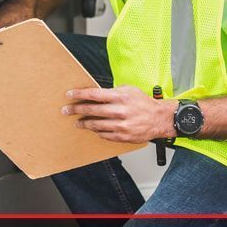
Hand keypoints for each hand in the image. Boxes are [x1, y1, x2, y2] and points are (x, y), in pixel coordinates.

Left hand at [62, 85, 176, 143]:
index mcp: (120, 96)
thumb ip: (113, 92)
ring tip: (78, 122)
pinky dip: (97, 132)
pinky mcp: (122, 136)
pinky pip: (104, 134)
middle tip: (67, 110)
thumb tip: (96, 94)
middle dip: (76, 109)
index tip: (70, 95)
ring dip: (84, 123)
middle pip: (91, 110)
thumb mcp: (129, 90)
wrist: (159, 119)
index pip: (94, 94)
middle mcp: (119, 111)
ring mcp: (120, 125)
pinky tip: (93, 129)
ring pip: (95, 124)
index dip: (79, 94)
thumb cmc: (144, 104)